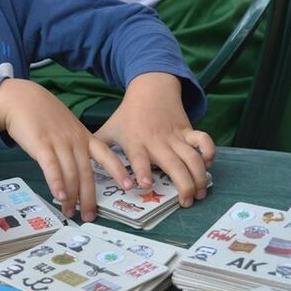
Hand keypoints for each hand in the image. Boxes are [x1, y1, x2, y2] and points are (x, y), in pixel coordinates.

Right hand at [0, 79, 132, 220]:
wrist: (22, 99)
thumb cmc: (44, 116)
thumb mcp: (66, 128)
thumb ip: (74, 147)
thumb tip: (76, 173)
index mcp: (84, 137)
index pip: (106, 155)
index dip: (118, 171)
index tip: (128, 186)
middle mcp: (75, 141)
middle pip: (87, 173)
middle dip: (89, 197)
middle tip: (89, 216)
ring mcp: (59, 142)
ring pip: (70, 174)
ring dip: (71, 196)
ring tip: (70, 212)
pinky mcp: (42, 144)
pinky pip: (52, 167)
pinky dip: (56, 183)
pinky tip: (59, 196)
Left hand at [94, 72, 214, 207]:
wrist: (150, 88)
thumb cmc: (128, 115)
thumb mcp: (109, 129)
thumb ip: (97, 149)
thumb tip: (80, 169)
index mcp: (136, 142)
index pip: (138, 158)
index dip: (141, 171)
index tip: (144, 185)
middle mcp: (157, 141)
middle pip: (174, 164)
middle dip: (183, 185)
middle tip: (186, 202)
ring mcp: (175, 136)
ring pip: (193, 158)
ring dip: (199, 176)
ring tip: (200, 193)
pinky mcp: (188, 130)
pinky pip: (204, 140)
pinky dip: (210, 152)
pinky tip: (209, 166)